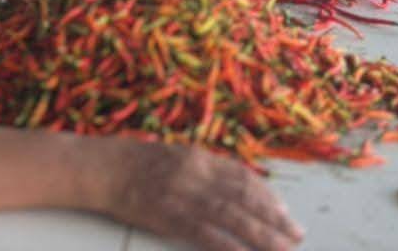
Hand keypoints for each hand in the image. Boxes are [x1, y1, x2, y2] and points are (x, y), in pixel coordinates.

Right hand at [101, 139, 301, 250]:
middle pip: (244, 198)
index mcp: (198, 156)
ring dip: (262, 235)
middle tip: (296, 235)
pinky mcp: (169, 216)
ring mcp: (183, 195)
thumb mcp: (174, 156)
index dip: (268, 197)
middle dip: (274, 219)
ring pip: (232, 217)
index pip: (243, 177)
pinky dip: (229, 246)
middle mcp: (196, 173)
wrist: (100, 168)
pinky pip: (206, 234)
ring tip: (284, 249)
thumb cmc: (135, 163)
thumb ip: (204, 171)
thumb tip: (236, 189)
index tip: (285, 213)